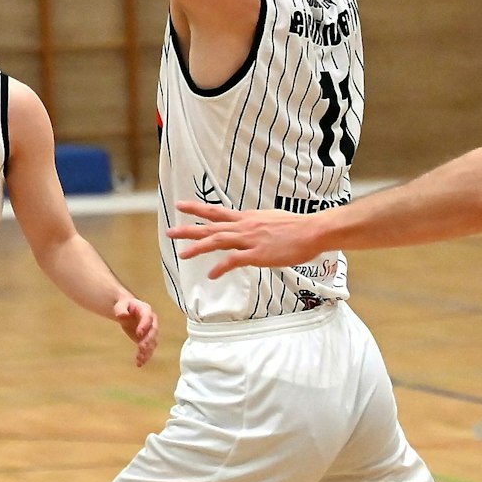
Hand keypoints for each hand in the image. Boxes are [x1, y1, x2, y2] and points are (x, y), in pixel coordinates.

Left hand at [113, 295, 158, 366]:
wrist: (127, 310)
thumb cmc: (124, 306)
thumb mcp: (120, 305)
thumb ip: (121, 309)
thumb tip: (122, 315)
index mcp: (145, 310)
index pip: (148, 317)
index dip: (144, 325)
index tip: (138, 333)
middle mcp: (152, 321)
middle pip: (153, 331)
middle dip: (148, 340)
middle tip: (142, 347)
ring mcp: (151, 331)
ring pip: (153, 342)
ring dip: (148, 351)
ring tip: (140, 360)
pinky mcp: (147, 340)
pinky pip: (149, 349)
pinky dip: (145, 356)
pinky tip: (139, 363)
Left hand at [167, 200, 323, 277]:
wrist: (312, 230)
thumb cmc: (297, 227)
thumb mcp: (271, 220)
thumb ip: (257, 225)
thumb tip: (252, 230)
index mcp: (247, 218)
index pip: (216, 211)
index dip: (197, 208)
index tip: (180, 206)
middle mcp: (244, 226)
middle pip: (211, 226)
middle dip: (188, 229)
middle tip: (169, 232)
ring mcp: (250, 239)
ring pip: (218, 241)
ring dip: (199, 248)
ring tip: (183, 255)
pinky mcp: (258, 254)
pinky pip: (234, 260)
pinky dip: (221, 267)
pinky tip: (212, 275)